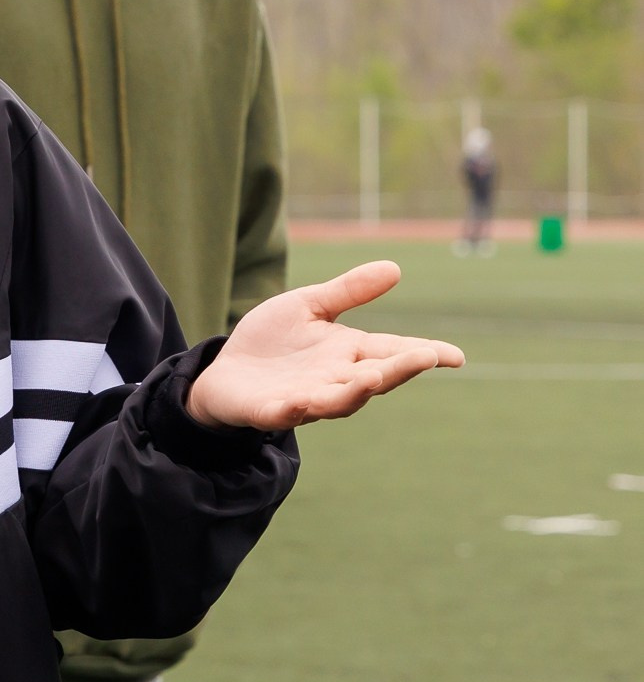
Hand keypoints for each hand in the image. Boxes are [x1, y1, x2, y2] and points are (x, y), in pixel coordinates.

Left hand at [186, 260, 463, 431]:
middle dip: (399, 369)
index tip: (455, 355)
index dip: (424, 354)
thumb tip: (395, 267)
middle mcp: (335, 380)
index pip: (393, 352)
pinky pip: (286, 413)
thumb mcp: (308, 306)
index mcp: (348, 353)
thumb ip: (348, 292)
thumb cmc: (272, 340)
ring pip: (338, 401)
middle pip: (374, 378)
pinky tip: (302, 400)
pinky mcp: (270, 410)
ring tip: (373, 376)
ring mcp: (305, 398)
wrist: (225, 370)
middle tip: (425, 357)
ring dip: (356, 391)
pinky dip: (296, 409)